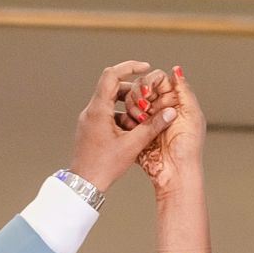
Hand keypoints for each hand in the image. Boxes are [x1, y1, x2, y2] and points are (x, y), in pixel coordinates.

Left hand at [66, 60, 175, 193]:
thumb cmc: (104, 167)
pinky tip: (132, 130)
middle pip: (112, 87)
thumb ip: (152, 127)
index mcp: (98, 110)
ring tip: (142, 117)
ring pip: (110, 102)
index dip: (129, 67)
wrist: (83, 185)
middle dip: (133, 90)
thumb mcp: (132, 146)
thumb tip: (170, 113)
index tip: (145, 67)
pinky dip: (120, 116)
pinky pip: (106, 114)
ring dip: (127, 105)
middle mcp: (90, 111)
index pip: (112, 75)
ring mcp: (89, 120)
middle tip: (148, 98)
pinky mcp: (90, 129)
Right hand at [137, 66, 205, 196]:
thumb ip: (184, 91)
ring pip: (131, 102)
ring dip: (132, 107)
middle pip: (142, 88)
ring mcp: (146, 120)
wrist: (175, 173)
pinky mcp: (136, 133)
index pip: (158, 80)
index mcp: (174, 101)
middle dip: (138, 94)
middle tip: (143, 108)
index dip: (150, 82)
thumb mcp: (192, 115)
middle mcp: (160, 108)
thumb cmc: (188, 148)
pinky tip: (133, 127)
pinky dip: (126, 120)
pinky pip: (125, 119)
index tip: (147, 92)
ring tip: (140, 121)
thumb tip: (177, 69)